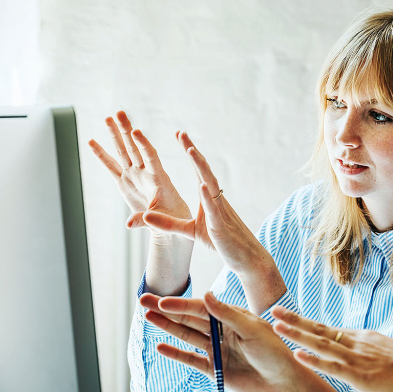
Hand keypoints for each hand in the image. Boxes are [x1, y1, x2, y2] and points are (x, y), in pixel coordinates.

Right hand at [88, 111, 190, 232]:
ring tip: (107, 118)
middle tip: (119, 113)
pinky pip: (110, 167)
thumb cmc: (173, 219)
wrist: (170, 222)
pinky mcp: (125, 183)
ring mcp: (134, 176)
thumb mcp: (163, 221)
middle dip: (126, 131)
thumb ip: (145, 220)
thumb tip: (128, 225)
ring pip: (123, 152)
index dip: (144, 145)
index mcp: (159, 179)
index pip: (151, 157)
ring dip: (115, 136)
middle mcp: (145, 173)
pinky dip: (101, 155)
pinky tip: (92, 141)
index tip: (136, 131)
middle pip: (134, 148)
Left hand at [141, 134, 286, 312]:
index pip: (198, 170)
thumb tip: (146, 215)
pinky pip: (214, 209)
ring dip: (201, 167)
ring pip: (210, 184)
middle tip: (181, 133)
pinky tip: (202, 185)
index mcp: (209, 198)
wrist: (246, 258)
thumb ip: (168, 224)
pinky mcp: (221, 226)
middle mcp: (216, 199)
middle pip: (204, 170)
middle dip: (192, 151)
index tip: (180, 135)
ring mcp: (220, 211)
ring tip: (191, 151)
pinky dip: (208, 196)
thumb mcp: (190, 231)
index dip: (189, 152)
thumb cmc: (221, 242)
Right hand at [141, 292, 344, 391]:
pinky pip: (191, 359)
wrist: (283, 382)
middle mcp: (222, 330)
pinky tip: (161, 346)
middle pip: (189, 318)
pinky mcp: (215, 369)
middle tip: (143, 300)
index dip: (181, 304)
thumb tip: (206, 295)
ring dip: (167, 327)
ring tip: (147, 317)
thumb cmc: (275, 352)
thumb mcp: (253, 329)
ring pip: (187, 335)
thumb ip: (227, 314)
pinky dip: (176, 353)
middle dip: (166, 310)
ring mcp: (217, 349)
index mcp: (232, 316)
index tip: (162, 300)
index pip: (201, 308)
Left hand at [272, 306, 392, 391]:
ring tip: (276, 326)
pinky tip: (298, 354)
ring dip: (297, 334)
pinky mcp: (361, 375)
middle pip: (320, 329)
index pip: (329, 329)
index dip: (307, 323)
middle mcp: (358, 343)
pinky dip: (314, 359)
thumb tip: (362, 360)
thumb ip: (371, 356)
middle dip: (295, 320)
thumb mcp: (387, 357)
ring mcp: (358, 358)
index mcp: (364, 338)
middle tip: (274, 310)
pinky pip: (333, 366)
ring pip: (321, 343)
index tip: (289, 317)